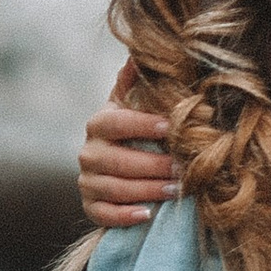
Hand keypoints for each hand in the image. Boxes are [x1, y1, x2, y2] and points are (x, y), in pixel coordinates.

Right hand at [81, 72, 174, 227]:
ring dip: (147, 190)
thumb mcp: (131, 105)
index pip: (117, 123)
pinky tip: (147, 214)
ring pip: (114, 188)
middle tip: (183, 168)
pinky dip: (124, 216)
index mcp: (99, 124)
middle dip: (153, 165)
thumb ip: (134, 83)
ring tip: (176, 190)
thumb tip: (138, 54)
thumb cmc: (132, 131)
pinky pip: (103, 214)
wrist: (114, 166)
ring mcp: (87, 181)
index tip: (172, 128)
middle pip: (117, 160)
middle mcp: (88, 153)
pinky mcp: (90, 206)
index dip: (142, 125)